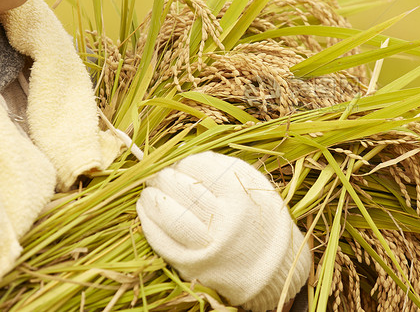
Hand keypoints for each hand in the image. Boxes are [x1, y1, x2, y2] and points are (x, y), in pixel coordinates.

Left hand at [136, 151, 310, 311]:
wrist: (272, 265)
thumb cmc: (258, 217)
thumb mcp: (253, 185)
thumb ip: (222, 166)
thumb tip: (181, 154)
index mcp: (241, 194)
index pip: (199, 167)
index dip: (184, 162)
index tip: (181, 164)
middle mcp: (225, 220)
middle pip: (182, 189)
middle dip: (164, 178)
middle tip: (160, 176)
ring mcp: (207, 245)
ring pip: (168, 215)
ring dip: (151, 199)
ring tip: (149, 192)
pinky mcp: (192, 264)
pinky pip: (161, 240)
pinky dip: (148, 222)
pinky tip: (147, 211)